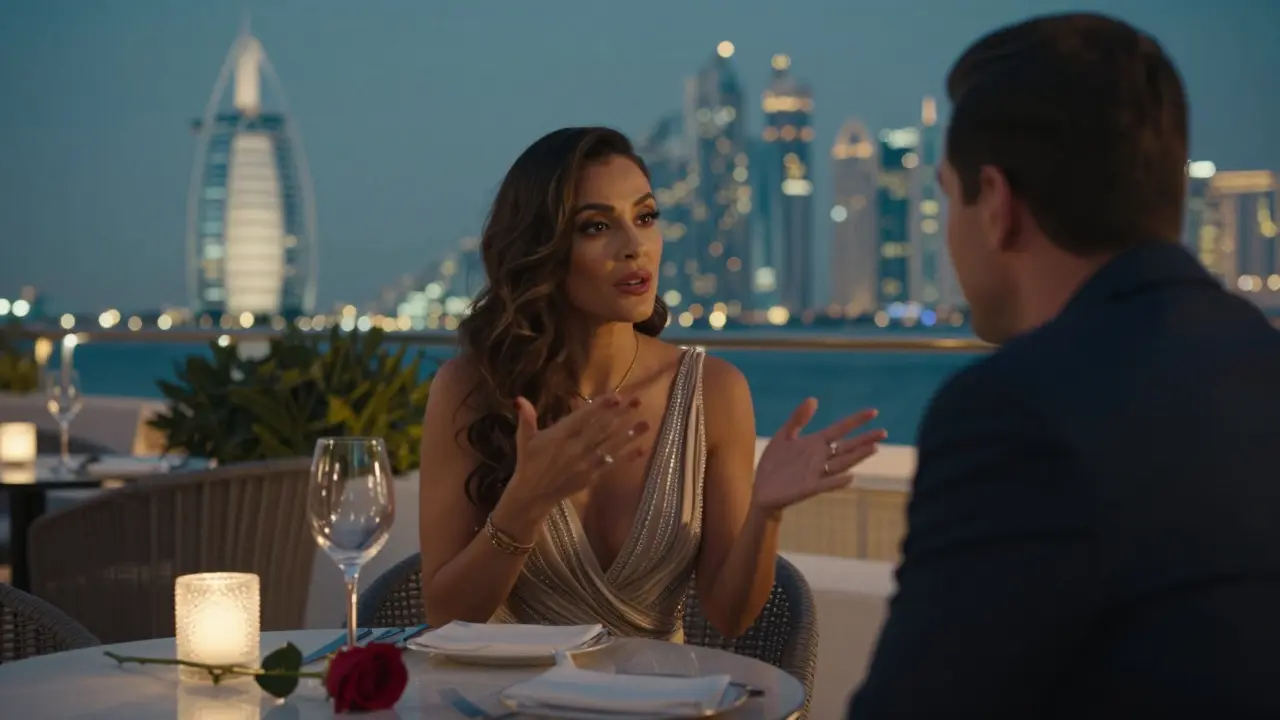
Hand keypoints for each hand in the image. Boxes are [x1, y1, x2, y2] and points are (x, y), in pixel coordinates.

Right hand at [502, 394, 649, 515]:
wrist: (532, 495)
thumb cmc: (528, 463)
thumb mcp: (525, 439)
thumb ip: (526, 418)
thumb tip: (519, 398)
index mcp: (560, 435)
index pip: (584, 417)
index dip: (601, 406)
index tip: (617, 396)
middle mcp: (576, 448)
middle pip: (602, 428)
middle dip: (621, 414)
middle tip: (638, 400)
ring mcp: (586, 463)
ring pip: (611, 445)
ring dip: (630, 434)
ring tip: (646, 423)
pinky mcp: (592, 477)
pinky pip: (613, 465)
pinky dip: (628, 457)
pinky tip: (642, 449)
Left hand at [751, 398, 885, 510]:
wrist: (761, 488)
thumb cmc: (774, 463)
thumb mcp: (784, 436)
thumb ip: (798, 419)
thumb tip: (813, 399)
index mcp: (815, 443)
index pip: (840, 429)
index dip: (856, 420)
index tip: (874, 411)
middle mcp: (820, 458)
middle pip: (847, 447)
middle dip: (865, 440)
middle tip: (883, 432)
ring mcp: (816, 473)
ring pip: (841, 464)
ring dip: (857, 456)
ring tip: (874, 448)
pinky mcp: (808, 488)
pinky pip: (826, 484)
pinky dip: (837, 482)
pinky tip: (850, 477)